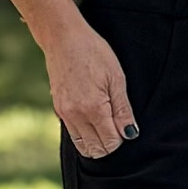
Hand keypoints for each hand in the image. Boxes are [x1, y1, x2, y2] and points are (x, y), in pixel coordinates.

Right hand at [43, 18, 136, 159]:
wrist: (63, 38)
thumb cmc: (94, 53)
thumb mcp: (116, 78)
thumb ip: (123, 110)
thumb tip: (130, 134)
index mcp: (93, 108)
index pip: (110, 142)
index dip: (121, 138)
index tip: (125, 125)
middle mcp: (75, 115)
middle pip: (95, 149)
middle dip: (109, 143)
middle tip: (116, 125)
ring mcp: (64, 113)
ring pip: (82, 145)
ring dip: (96, 141)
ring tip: (105, 124)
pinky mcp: (57, 109)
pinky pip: (72, 133)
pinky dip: (84, 134)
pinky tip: (92, 119)